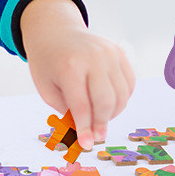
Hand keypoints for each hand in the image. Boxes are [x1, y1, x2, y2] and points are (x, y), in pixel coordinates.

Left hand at [20, 0, 134, 150]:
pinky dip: (122, 98)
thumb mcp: (45, 87)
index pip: (82, 105)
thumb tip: (85, 131)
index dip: (85, 129)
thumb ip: (65, 109)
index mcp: (69, 66)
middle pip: (105, 101)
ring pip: (121, 95)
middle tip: (97, 135)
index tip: (87, 144)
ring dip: (113, 113)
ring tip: (100, 117)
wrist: (56, 31)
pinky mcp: (119, 52)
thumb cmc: (48, 62)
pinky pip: (129, 83)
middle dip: (102, 123)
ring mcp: (109, 53)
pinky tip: (108, 102)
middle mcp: (92, 57)